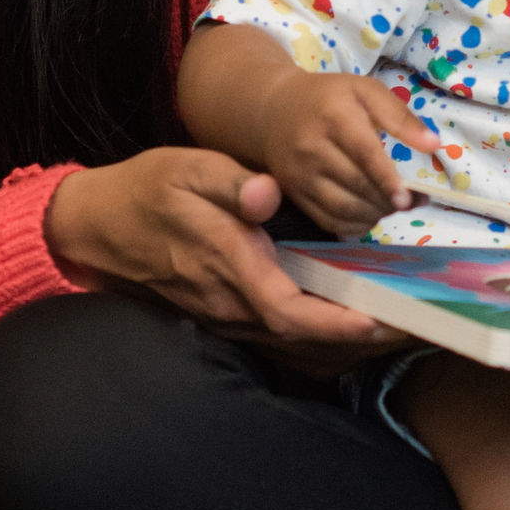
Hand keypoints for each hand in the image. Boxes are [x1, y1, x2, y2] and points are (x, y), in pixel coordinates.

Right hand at [42, 147, 397, 374]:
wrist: (97, 225)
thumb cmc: (146, 190)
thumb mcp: (185, 168)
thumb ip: (229, 181)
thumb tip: (265, 194)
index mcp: (226, 262)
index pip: (287, 309)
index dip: (334, 322)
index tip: (378, 319)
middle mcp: (227, 300)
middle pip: (300, 336)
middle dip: (356, 338)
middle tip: (412, 325)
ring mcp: (223, 313)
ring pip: (290, 341)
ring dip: (342, 341)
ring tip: (396, 326)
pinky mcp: (222, 312)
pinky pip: (277, 333)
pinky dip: (317, 333)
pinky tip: (351, 320)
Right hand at [261, 71, 445, 230]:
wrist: (272, 110)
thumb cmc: (328, 98)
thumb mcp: (365, 90)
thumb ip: (400, 116)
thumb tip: (434, 144)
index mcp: (334, 115)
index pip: (364, 153)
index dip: (387, 179)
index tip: (408, 198)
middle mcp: (312, 147)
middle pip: (355, 184)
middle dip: (387, 200)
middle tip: (410, 203)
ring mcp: (299, 173)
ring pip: (341, 208)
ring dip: (373, 215)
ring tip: (391, 207)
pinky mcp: (293, 193)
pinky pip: (326, 220)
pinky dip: (353, 227)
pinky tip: (369, 217)